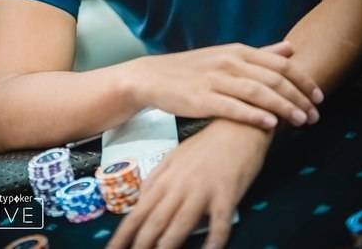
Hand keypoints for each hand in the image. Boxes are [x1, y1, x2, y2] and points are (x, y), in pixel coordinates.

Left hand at [107, 118, 270, 248]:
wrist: (238, 125)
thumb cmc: (208, 143)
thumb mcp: (176, 156)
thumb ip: (158, 178)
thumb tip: (140, 200)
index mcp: (166, 177)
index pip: (138, 211)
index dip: (123, 234)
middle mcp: (180, 185)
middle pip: (155, 221)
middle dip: (140, 245)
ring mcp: (203, 189)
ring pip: (180, 225)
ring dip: (167, 246)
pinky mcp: (227, 193)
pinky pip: (219, 223)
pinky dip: (214, 241)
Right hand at [132, 41, 322, 129]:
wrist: (153, 77)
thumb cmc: (193, 69)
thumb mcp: (228, 55)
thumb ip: (260, 54)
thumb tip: (290, 48)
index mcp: (237, 51)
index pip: (279, 64)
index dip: (302, 80)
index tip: (319, 96)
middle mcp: (229, 62)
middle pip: (273, 78)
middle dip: (298, 97)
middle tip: (315, 115)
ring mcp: (214, 79)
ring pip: (257, 92)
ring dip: (283, 107)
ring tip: (301, 121)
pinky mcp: (201, 98)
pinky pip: (232, 107)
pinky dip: (254, 115)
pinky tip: (270, 124)